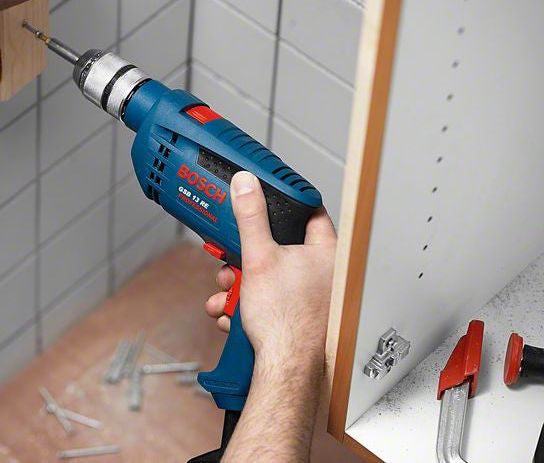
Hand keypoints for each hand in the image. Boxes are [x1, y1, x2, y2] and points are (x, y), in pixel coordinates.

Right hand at [204, 171, 335, 357]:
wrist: (284, 368)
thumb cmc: (286, 320)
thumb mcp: (259, 258)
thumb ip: (251, 218)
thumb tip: (246, 185)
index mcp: (326, 252)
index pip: (309, 213)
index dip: (285, 205)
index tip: (268, 200)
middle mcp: (324, 273)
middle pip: (278, 248)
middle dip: (246, 258)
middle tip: (233, 260)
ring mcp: (311, 297)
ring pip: (267, 277)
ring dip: (240, 285)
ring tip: (228, 293)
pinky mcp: (296, 316)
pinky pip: (266, 301)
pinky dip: (246, 305)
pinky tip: (233, 313)